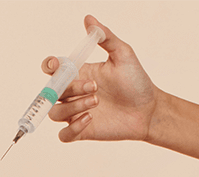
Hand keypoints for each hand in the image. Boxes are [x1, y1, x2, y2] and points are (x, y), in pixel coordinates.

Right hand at [43, 15, 159, 142]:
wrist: (149, 109)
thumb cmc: (136, 81)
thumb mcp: (123, 55)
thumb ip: (106, 37)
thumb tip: (89, 19)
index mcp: (79, 74)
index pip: (52, 70)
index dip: (49, 66)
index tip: (57, 65)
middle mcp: (73, 94)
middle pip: (53, 92)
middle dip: (70, 88)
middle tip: (95, 87)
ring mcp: (76, 113)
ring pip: (56, 114)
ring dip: (72, 107)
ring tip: (96, 102)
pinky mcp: (82, 131)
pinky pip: (64, 135)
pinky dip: (72, 128)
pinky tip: (89, 119)